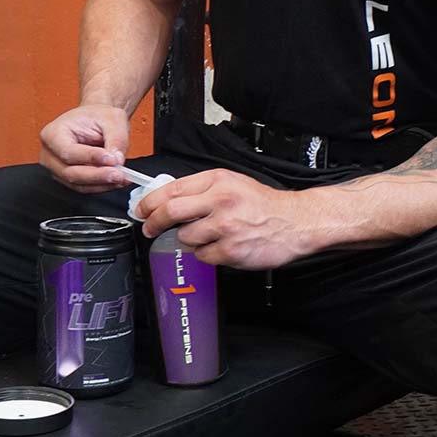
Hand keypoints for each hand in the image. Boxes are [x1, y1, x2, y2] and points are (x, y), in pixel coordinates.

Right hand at [39, 104, 129, 192]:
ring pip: (79, 184)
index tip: (111, 159)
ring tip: (122, 176)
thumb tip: (116, 160)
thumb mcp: (112, 119)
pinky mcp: (68, 179)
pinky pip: (85, 187)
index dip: (90, 157)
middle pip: (71, 173)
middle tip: (119, 173)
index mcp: (53, 133)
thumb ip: (116, 139)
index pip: (68, 151)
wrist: (96, 122)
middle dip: (98, 175)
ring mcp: (57, 169)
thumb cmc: (97, 117)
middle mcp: (50, 154)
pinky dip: (102, 186)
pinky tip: (116, 180)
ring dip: (102, 183)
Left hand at [137, 169, 318, 268]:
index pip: (172, 190)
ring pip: (185, 237)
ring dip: (189, 239)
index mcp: (218, 180)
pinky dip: (206, 254)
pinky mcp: (230, 251)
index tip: (142, 210)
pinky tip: (221, 245)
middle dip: (153, 223)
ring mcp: (225, 227)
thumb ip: (202, 188)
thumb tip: (167, 198)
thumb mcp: (232, 183)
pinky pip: (202, 256)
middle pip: (171, 212)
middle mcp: (220, 201)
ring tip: (208, 235)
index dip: (150, 202)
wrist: (294, 222)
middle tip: (149, 229)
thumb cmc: (262, 204)